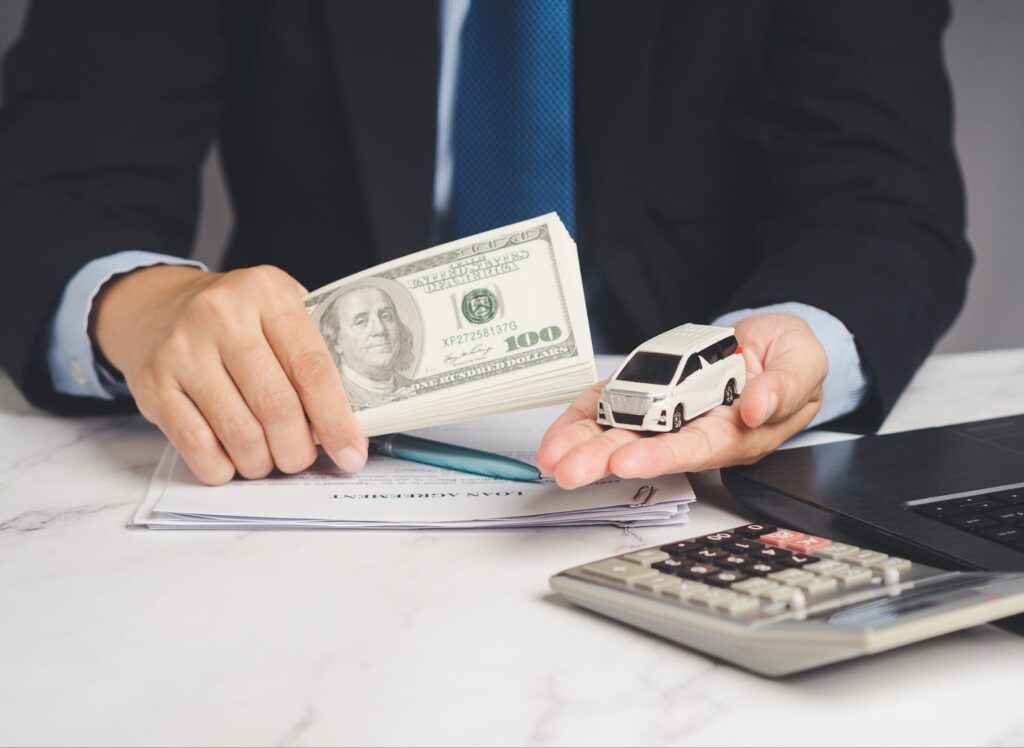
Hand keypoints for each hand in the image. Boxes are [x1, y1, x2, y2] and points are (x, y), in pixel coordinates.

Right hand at [94, 264, 365, 484]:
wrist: (155, 307)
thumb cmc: (236, 318)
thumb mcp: (279, 310)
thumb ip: (314, 352)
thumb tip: (353, 419)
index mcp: (267, 293)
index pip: (312, 367)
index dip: (336, 419)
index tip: (351, 453)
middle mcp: (221, 315)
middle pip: (276, 406)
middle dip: (298, 449)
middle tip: (303, 460)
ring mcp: (183, 350)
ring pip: (239, 432)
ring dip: (262, 462)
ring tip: (269, 460)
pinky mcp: (155, 385)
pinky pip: (197, 445)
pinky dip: (223, 467)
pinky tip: (234, 461)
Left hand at [536, 313, 826, 487]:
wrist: (768, 343)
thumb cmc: (787, 360)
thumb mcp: (804, 365)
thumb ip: (786, 386)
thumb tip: (757, 407)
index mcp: (735, 432)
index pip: (696, 449)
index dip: (661, 457)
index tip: (627, 461)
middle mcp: (694, 429)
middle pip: (646, 449)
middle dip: (605, 460)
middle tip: (571, 470)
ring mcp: (667, 413)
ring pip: (620, 433)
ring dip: (584, 447)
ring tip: (554, 458)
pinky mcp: (646, 393)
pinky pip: (610, 409)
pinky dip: (581, 422)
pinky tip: (557, 437)